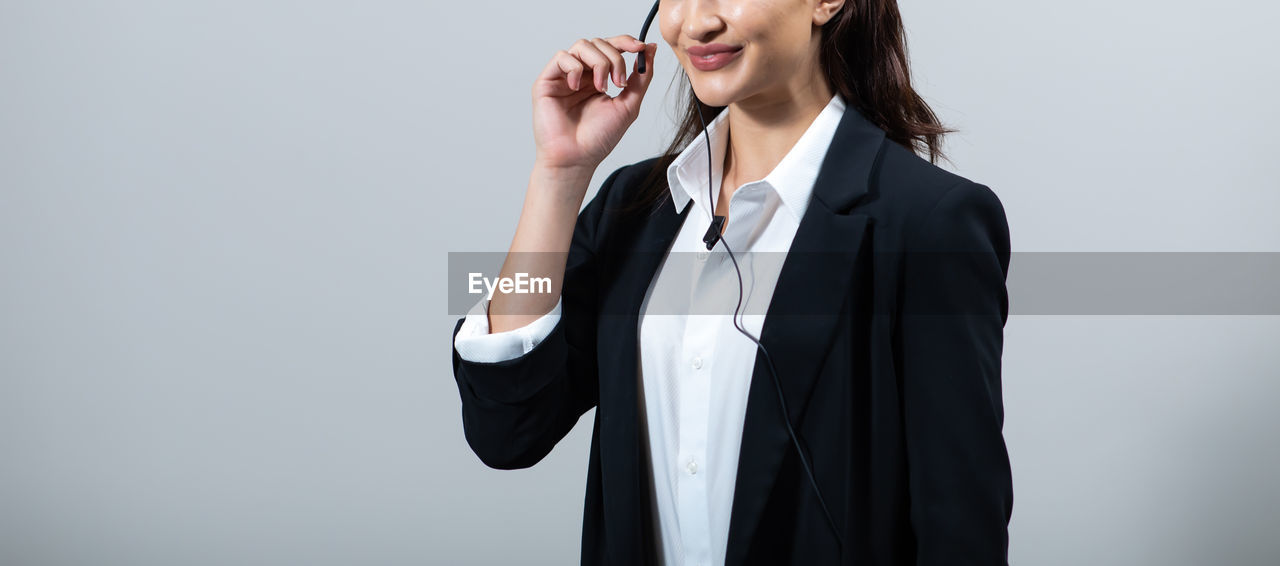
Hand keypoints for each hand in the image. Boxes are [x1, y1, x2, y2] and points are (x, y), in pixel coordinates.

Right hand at [531, 36, 657, 171]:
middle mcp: (581, 74)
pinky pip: (562, 57)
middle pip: (599, 43)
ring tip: (602, 88)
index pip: (611, 47)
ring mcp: (564, 76)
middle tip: (620, 84)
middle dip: (615, 58)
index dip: (626, 42)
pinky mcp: (547, 81)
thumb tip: (651, 48)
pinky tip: (578, 88)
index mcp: (599, 78)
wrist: (577, 158)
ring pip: (582, 45)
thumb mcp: (629, 105)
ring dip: (599, 62)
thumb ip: (641, 77)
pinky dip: (575, 68)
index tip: (640, 47)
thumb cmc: (598, 138)